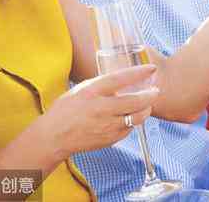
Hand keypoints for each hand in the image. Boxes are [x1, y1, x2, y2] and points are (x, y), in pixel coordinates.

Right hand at [41, 65, 158, 160]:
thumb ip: (102, 85)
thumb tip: (124, 78)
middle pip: (136, 101)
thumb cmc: (66, 111)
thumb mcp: (81, 90)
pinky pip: (129, 129)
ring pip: (137, 117)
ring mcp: (107, 126)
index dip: (139, 73)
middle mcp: (101, 109)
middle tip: (155, 90)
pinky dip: (132, 122)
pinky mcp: (110, 139)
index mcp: (92, 92)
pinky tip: (130, 117)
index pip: (120, 79)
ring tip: (146, 104)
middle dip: (151, 94)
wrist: (53, 137)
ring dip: (145, 109)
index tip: (152, 68)